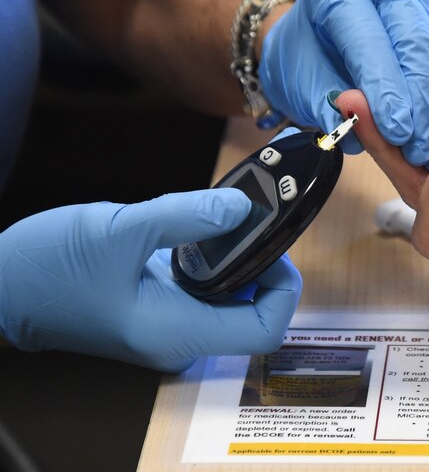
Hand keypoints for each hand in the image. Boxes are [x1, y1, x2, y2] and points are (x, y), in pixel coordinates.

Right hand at [0, 189, 301, 371]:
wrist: (1, 286)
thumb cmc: (47, 268)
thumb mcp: (120, 229)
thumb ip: (187, 216)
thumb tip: (242, 207)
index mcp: (177, 332)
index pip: (264, 329)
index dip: (282, 286)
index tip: (274, 243)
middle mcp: (181, 338)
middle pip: (254, 311)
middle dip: (264, 263)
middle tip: (256, 217)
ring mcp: (172, 327)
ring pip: (233, 297)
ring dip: (241, 257)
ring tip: (232, 215)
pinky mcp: (162, 311)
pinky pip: (208, 289)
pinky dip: (217, 258)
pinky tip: (204, 226)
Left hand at [260, 0, 428, 167]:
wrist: (317, 37)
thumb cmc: (305, 57)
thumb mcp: (300, 84)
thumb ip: (326, 106)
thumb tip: (357, 132)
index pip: (370, 37)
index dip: (387, 89)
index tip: (398, 134)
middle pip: (418, 40)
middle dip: (424, 103)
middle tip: (422, 152)